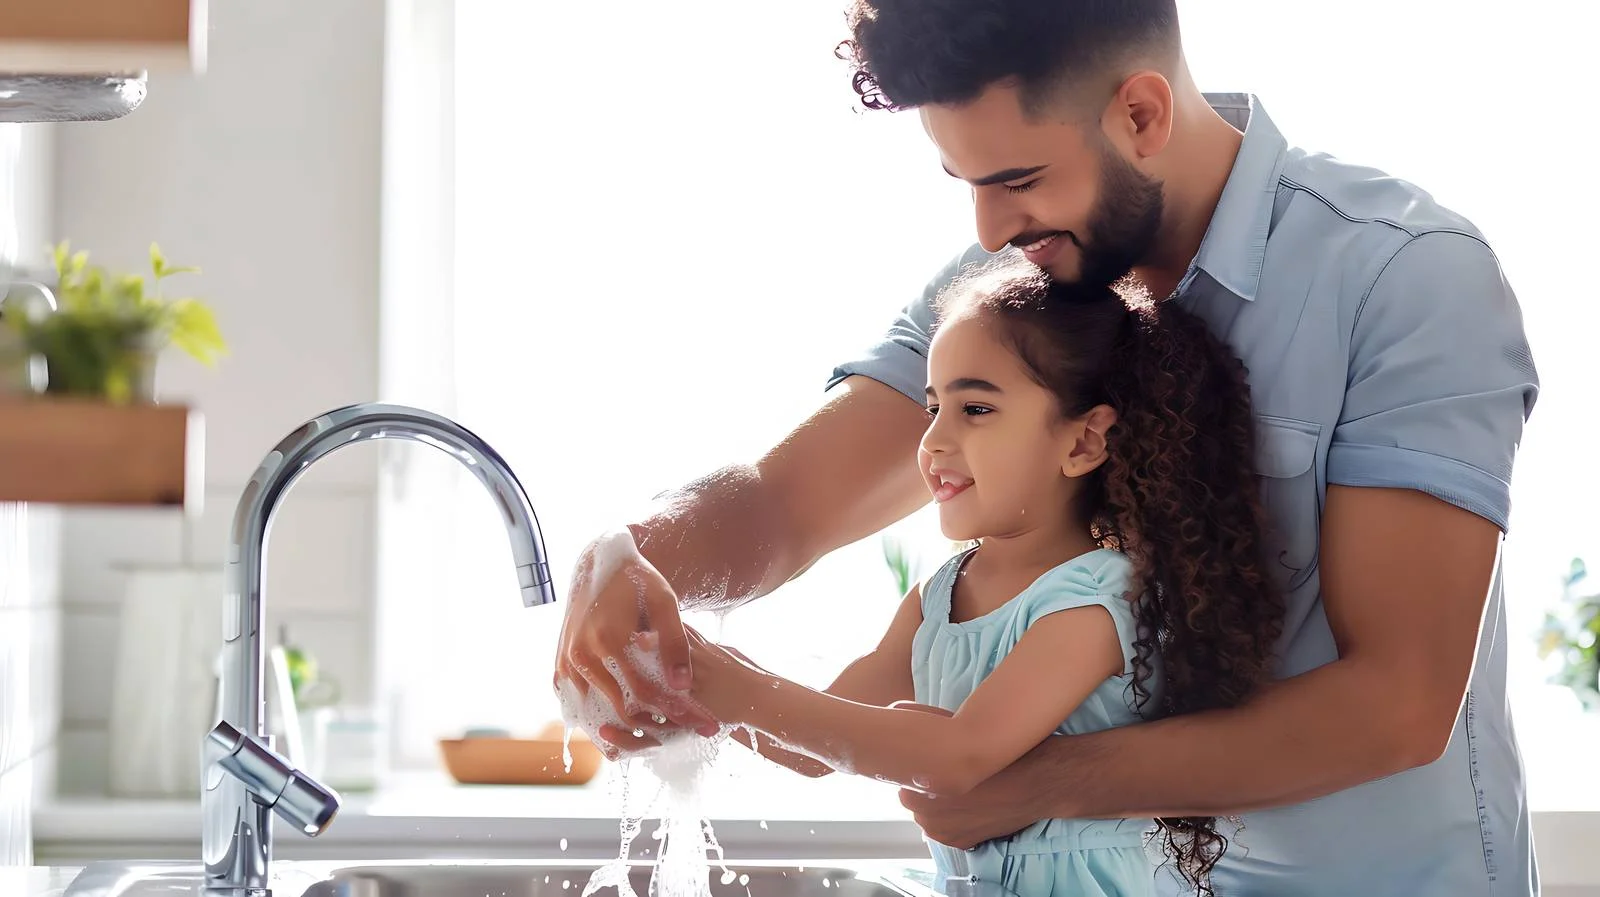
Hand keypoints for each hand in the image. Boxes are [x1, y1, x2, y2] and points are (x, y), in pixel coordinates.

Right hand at [554, 528, 716, 737]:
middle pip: (622, 707)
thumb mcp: (664, 602)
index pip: (645, 692)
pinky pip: (581, 703)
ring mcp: (567, 661)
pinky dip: (603, 715)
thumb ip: (674, 643)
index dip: (676, 711)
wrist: (598, 563)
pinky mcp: (560, 664)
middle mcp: (582, 654)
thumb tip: (682, 686)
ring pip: (600, 711)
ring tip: (661, 730)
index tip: (703, 723)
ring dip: (628, 725)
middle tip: (688, 730)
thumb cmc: (638, 580)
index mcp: (609, 639)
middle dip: (657, 724)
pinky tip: (629, 719)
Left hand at [898, 753, 1041, 848]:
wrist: (1035, 782)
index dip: (917, 772)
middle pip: (913, 800)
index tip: (929, 766)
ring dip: (937, 808)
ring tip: (961, 793)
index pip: (902, 780)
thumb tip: (910, 726)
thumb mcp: (959, 739)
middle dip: (925, 791)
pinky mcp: (963, 843)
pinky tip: (970, 807)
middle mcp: (928, 815)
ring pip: (929, 818)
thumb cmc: (999, 756)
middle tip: (946, 778)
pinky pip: (947, 831)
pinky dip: (954, 822)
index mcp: (922, 787)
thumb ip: (931, 742)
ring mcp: (945, 833)